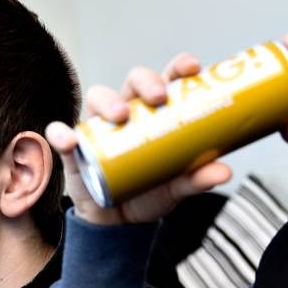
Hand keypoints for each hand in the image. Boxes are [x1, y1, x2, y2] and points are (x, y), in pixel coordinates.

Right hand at [46, 52, 232, 225]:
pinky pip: (63, 135)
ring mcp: (99, 126)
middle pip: (134, 81)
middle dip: (146, 82)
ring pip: (98, 97)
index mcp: (157, 111)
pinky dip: (62, 134)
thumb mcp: (178, 186)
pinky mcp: (75, 147)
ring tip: (120, 118)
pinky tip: (67, 138)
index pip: (168, 78)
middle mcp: (128, 110)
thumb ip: (198, 178)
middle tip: (158, 98)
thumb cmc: (153, 190)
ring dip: (107, 102)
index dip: (178, 67)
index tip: (192, 68)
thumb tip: (225, 170)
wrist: (121, 220)